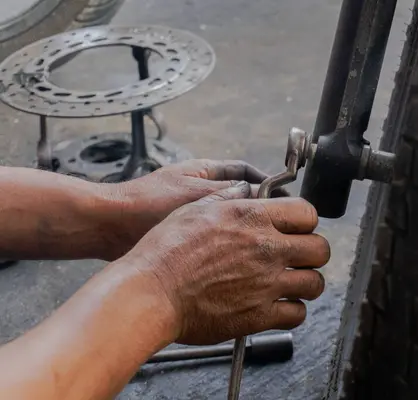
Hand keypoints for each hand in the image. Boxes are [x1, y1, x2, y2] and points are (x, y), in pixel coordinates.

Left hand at [100, 159, 284, 260]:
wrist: (108, 228)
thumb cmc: (147, 205)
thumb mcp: (195, 195)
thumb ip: (230, 193)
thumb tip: (261, 194)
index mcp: (205, 172)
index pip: (247, 173)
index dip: (268, 183)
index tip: (284, 199)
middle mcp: (203, 191)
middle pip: (243, 198)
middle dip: (260, 210)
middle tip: (279, 227)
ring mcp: (195, 214)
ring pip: (233, 221)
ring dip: (247, 231)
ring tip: (264, 245)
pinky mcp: (188, 238)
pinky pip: (219, 240)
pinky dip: (231, 247)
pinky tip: (242, 259)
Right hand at [121, 184, 329, 344]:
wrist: (150, 291)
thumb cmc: (166, 249)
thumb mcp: (196, 207)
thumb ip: (229, 196)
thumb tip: (247, 189)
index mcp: (253, 218)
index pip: (308, 213)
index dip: (306, 222)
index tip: (299, 229)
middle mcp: (266, 248)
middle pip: (320, 248)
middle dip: (313, 252)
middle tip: (300, 257)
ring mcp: (266, 283)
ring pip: (314, 283)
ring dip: (306, 282)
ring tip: (293, 282)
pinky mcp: (259, 314)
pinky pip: (297, 314)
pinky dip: (293, 310)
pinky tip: (280, 305)